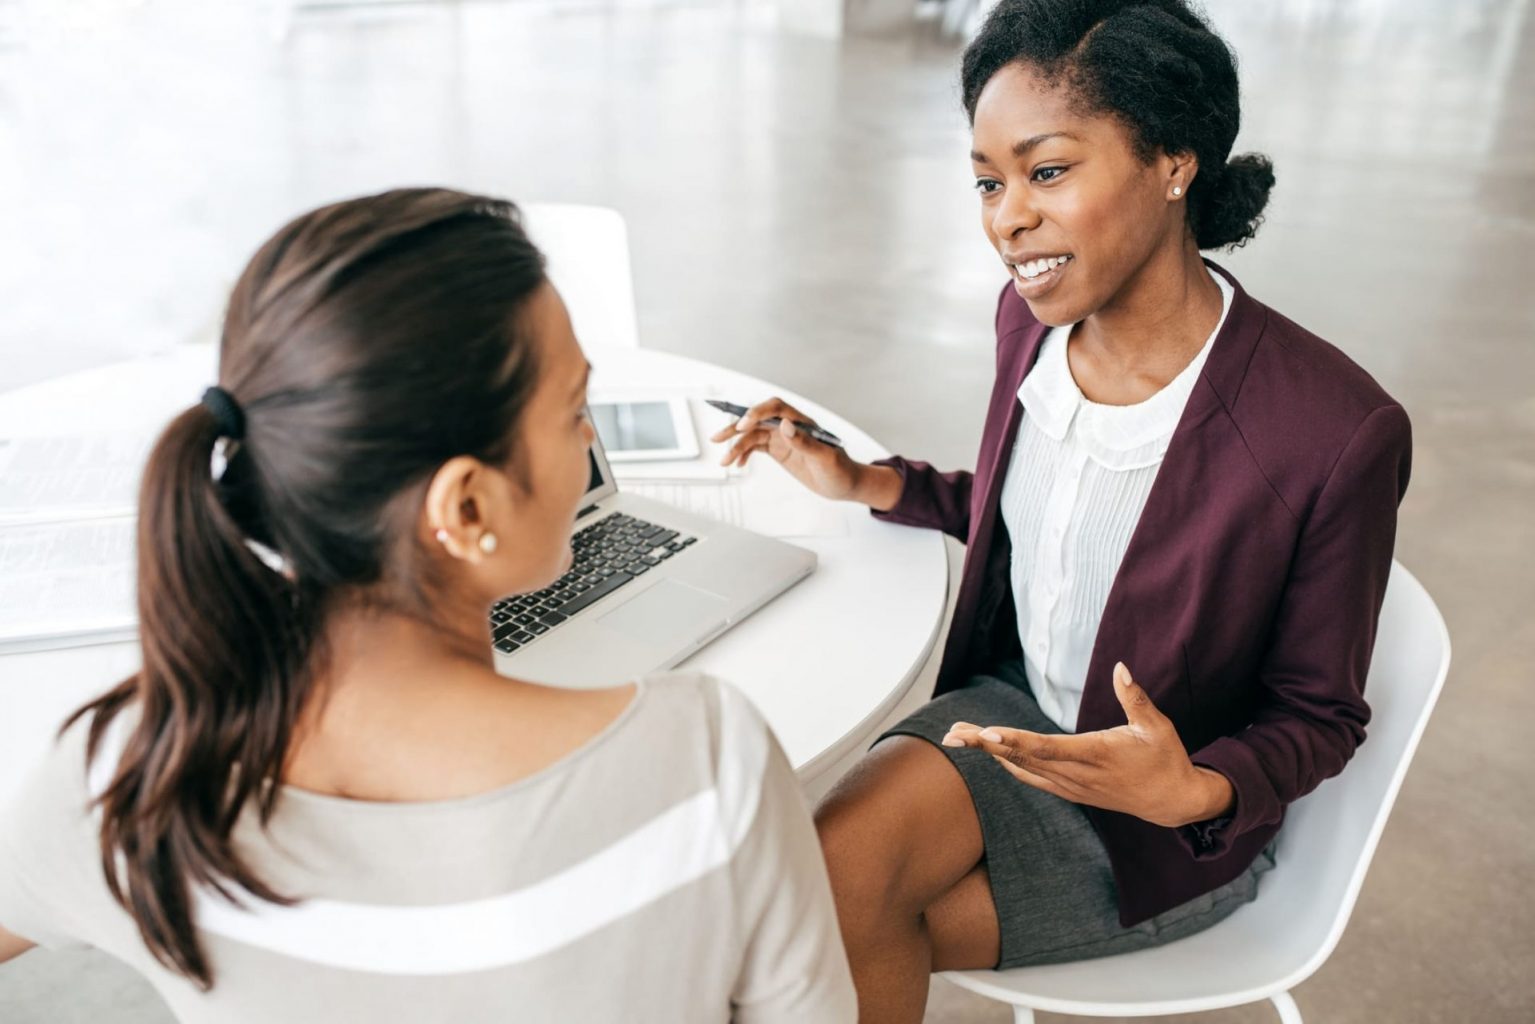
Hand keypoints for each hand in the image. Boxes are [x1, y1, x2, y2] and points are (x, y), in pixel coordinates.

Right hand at [710, 397, 868, 502]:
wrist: (844, 484)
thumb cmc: (841, 470)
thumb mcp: (826, 458)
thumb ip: (805, 441)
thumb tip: (785, 425)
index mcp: (802, 423)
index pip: (775, 409)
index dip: (757, 413)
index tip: (743, 425)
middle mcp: (790, 427)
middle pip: (758, 420)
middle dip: (737, 427)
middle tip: (718, 438)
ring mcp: (783, 438)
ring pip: (753, 435)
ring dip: (737, 446)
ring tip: (724, 460)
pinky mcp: (779, 450)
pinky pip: (757, 447)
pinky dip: (745, 453)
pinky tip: (738, 463)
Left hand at [940, 662, 1235, 828]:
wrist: (1172, 802)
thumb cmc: (1165, 758)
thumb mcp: (1157, 726)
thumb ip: (1134, 698)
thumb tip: (1120, 668)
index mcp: (1097, 754)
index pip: (1047, 748)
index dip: (1014, 741)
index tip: (986, 734)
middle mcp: (1077, 774)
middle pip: (1022, 757)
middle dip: (985, 745)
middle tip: (952, 734)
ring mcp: (1071, 786)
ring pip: (1021, 768)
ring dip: (989, 753)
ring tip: (957, 737)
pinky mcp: (1070, 791)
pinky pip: (1031, 776)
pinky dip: (1008, 763)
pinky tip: (989, 752)